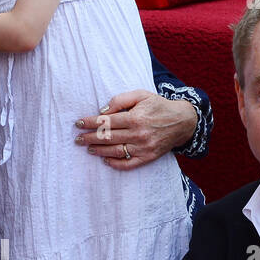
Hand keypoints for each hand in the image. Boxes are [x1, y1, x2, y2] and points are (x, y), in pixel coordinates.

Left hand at [75, 90, 197, 168]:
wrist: (182, 121)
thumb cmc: (158, 106)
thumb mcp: (141, 95)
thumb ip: (120, 100)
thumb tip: (102, 111)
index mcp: (135, 117)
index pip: (106, 121)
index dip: (90, 123)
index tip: (78, 123)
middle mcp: (138, 134)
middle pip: (107, 138)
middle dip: (89, 138)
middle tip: (77, 139)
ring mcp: (143, 148)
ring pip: (115, 151)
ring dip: (99, 150)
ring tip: (88, 148)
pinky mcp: (148, 157)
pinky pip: (128, 164)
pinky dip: (114, 164)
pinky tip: (104, 160)